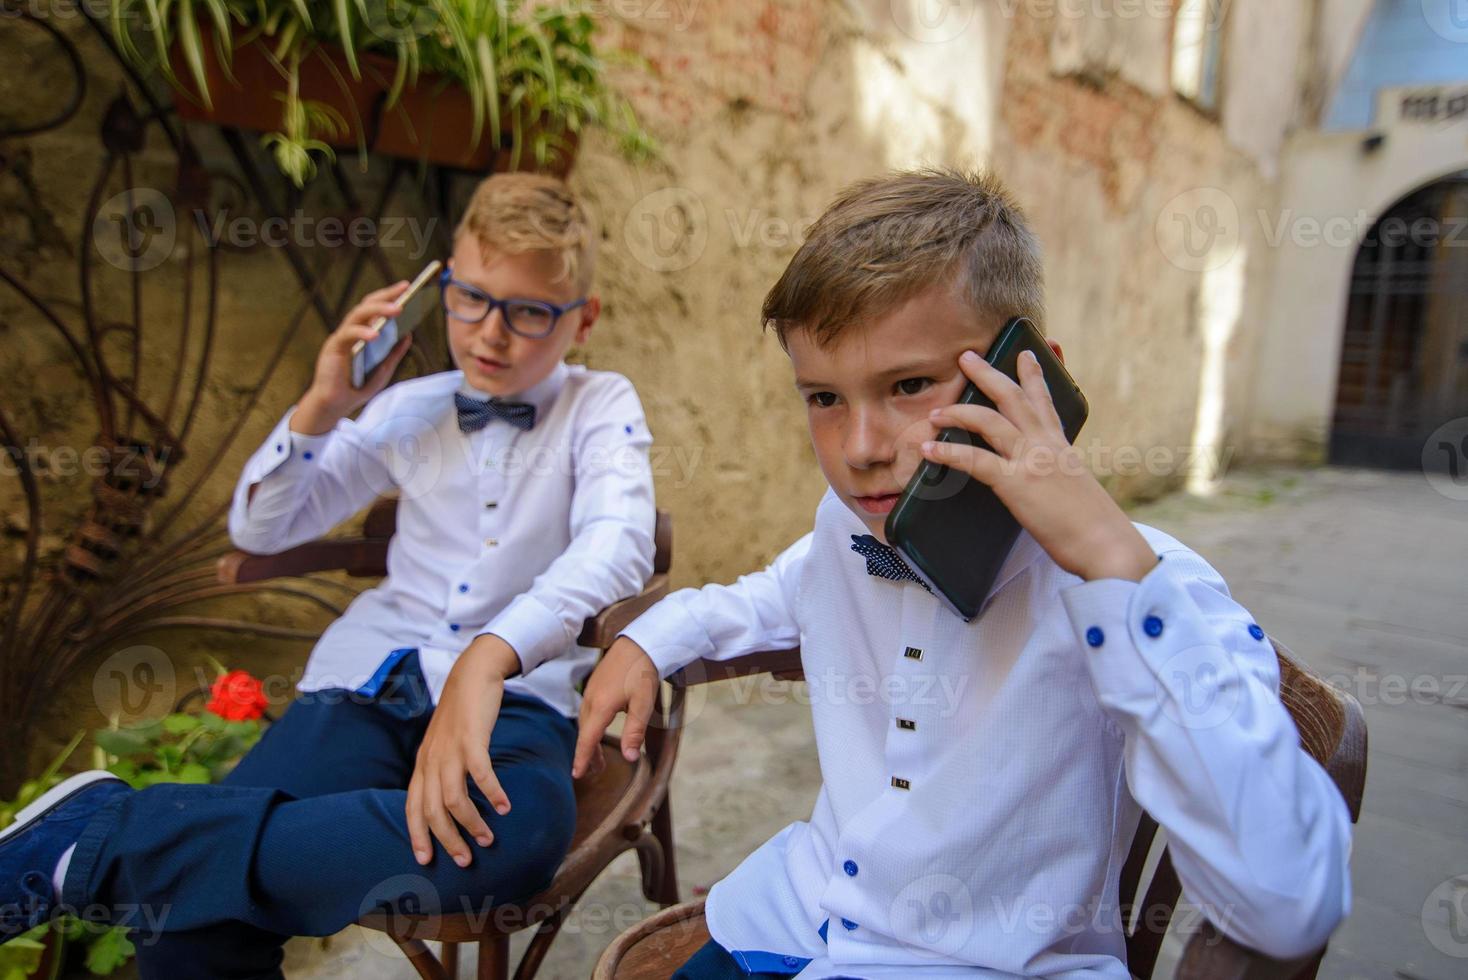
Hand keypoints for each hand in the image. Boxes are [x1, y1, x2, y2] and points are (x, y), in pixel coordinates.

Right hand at [292, 281, 413, 434]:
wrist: (335, 405)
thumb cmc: (356, 387)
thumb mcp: (383, 371)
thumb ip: (394, 353)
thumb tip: (409, 334)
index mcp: (362, 334)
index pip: (375, 308)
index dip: (390, 296)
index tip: (407, 287)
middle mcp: (351, 331)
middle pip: (367, 306)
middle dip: (386, 296)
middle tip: (405, 290)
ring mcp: (341, 338)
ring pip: (357, 315)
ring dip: (378, 310)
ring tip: (398, 310)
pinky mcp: (333, 348)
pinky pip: (347, 334)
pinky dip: (362, 332)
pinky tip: (376, 334)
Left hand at [405, 634, 519, 866]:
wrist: (472, 674)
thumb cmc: (462, 714)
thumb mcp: (444, 745)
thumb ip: (442, 770)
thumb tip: (447, 801)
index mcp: (423, 765)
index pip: (412, 808)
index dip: (417, 836)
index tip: (425, 861)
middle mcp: (432, 761)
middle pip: (432, 811)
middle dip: (447, 840)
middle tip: (466, 859)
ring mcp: (450, 750)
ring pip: (453, 798)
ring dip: (471, 823)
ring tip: (489, 838)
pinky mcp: (471, 738)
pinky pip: (480, 773)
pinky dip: (492, 793)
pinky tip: (506, 807)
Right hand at [572, 637, 659, 779]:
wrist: (639, 643)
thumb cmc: (643, 673)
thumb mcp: (643, 704)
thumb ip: (635, 732)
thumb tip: (629, 758)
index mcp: (601, 706)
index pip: (587, 740)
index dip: (582, 759)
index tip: (576, 775)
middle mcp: (590, 700)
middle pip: (584, 733)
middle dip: (587, 753)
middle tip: (594, 772)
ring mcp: (590, 691)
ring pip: (585, 722)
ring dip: (589, 740)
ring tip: (597, 757)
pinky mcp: (594, 686)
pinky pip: (587, 711)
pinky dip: (590, 726)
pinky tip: (599, 729)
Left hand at [921, 349, 1155, 582]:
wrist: (1107, 545)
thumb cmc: (1094, 526)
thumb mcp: (1076, 490)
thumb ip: (1057, 478)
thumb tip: (1044, 483)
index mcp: (1062, 446)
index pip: (1046, 402)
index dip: (1034, 375)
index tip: (1025, 353)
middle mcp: (1046, 445)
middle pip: (1013, 398)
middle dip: (988, 374)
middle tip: (966, 357)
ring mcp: (1032, 460)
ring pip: (990, 420)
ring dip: (958, 412)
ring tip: (935, 411)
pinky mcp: (1017, 483)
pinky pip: (975, 460)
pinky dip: (948, 453)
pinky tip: (928, 449)